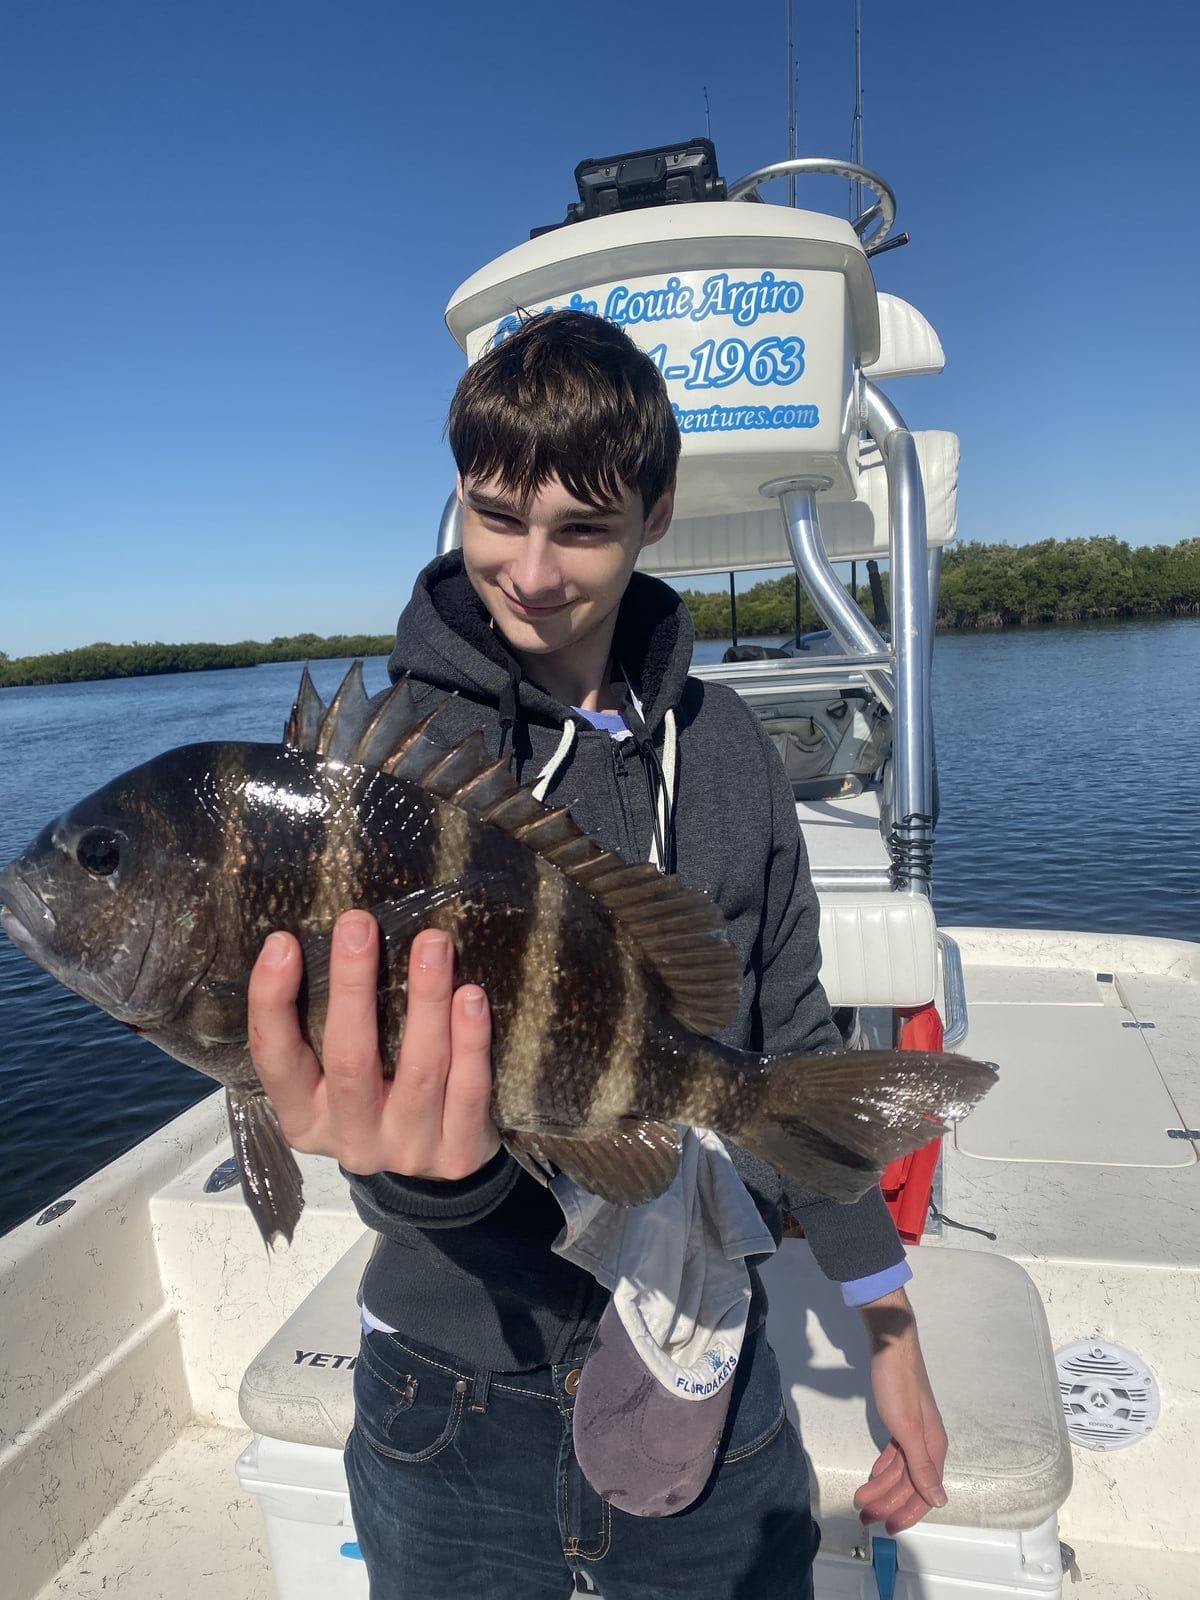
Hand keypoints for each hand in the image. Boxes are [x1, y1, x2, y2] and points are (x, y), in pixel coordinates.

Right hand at [247, 911, 500, 1179]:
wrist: (434, 1180)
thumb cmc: (379, 1099)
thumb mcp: (336, 1078)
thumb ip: (327, 1029)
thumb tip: (337, 939)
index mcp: (303, 1117)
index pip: (274, 1058)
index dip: (272, 1001)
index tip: (283, 943)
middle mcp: (350, 1138)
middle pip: (348, 1059)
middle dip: (352, 986)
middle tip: (359, 924)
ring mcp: (405, 1149)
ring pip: (418, 1070)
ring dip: (426, 1000)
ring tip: (432, 944)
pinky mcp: (457, 1155)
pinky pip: (467, 1090)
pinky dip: (470, 1040)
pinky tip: (472, 996)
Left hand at [853, 1288, 948, 1533]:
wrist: (891, 1345)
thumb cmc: (899, 1385)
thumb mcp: (907, 1427)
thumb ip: (921, 1465)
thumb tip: (940, 1502)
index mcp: (933, 1447)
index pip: (923, 1492)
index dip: (906, 1512)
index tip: (887, 1528)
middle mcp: (927, 1443)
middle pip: (909, 1483)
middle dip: (887, 1502)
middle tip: (863, 1516)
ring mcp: (914, 1432)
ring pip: (899, 1470)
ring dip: (881, 1487)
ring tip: (860, 1500)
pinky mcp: (901, 1421)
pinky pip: (894, 1454)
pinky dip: (883, 1467)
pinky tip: (873, 1476)